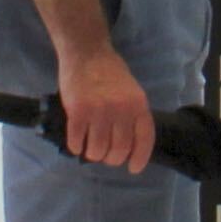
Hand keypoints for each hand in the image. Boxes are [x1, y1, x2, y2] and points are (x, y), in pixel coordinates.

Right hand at [56, 40, 157, 169]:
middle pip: (118, 151)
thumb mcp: (132, 91)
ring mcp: (99, 111)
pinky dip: (76, 146)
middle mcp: (121, 110)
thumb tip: (128, 146)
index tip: (133, 168)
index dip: (139, 158)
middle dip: (110, 159)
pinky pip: (77, 142)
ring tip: (89, 147)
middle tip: (104, 155)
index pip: (144, 140)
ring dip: (92, 154)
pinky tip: (77, 142)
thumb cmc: (110, 72)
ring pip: (97, 151)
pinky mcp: (78, 111)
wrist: (87, 53)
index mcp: (138, 105)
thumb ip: (132, 115)